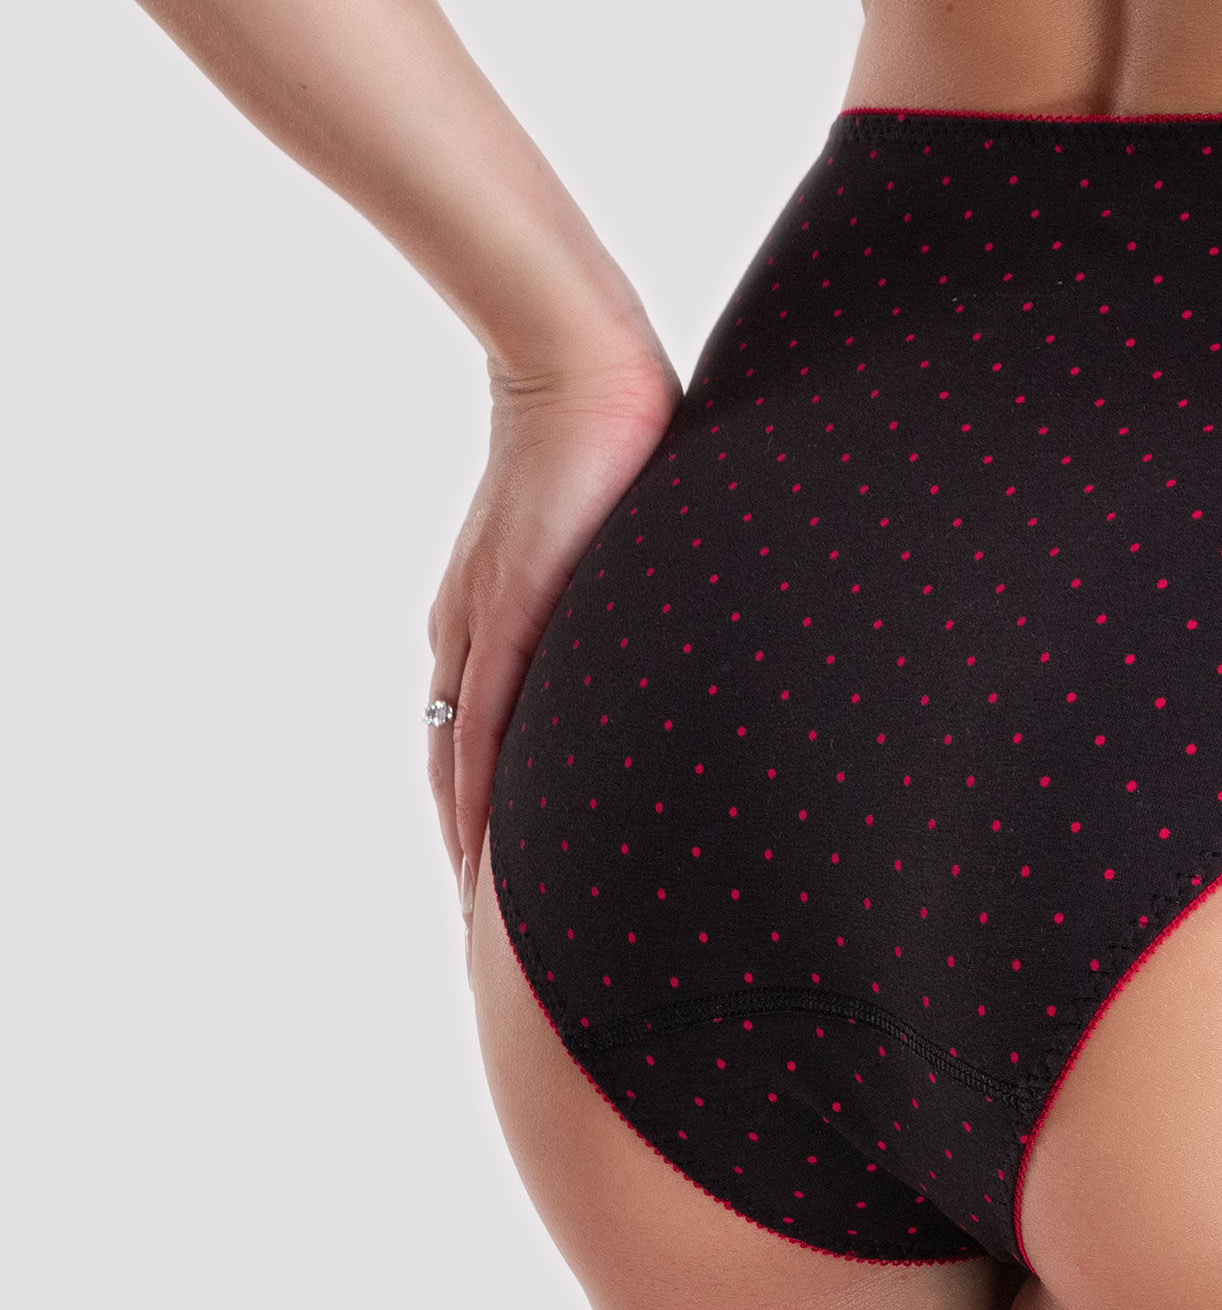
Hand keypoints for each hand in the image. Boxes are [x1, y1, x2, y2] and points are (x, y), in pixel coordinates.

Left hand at [426, 330, 680, 951]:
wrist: (585, 372)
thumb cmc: (619, 444)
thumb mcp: (620, 548)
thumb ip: (622, 606)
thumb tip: (673, 630)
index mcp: (499, 626)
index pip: (481, 744)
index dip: (485, 817)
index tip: (501, 884)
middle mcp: (475, 641)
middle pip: (459, 772)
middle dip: (474, 853)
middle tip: (490, 937)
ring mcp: (483, 633)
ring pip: (462, 769)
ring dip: (471, 850)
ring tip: (485, 928)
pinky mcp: (505, 622)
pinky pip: (480, 735)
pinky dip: (478, 803)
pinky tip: (481, 860)